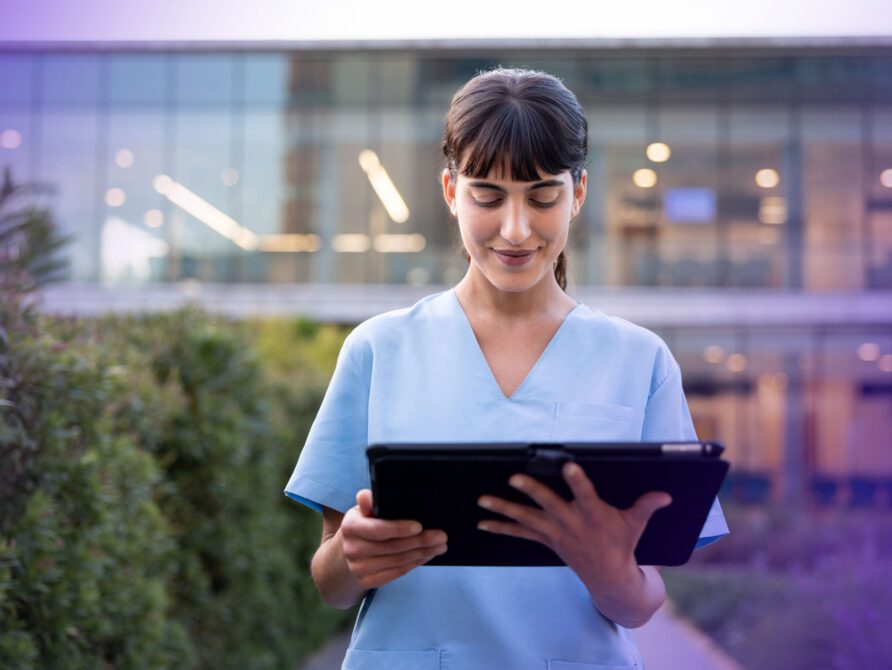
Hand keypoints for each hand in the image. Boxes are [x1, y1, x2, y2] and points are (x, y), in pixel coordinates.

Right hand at [338, 489, 447, 588]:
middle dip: (420, 541)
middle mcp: (352, 549)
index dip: (399, 529)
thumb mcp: (365, 508)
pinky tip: (426, 556)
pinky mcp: (366, 581)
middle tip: (441, 536)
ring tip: (439, 546)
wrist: (350, 547)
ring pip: (397, 561)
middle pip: (393, 547)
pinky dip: (414, 564)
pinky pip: (396, 573)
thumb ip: (368, 502)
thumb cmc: (365, 522)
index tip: (420, 526)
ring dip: (422, 553)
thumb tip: (366, 496)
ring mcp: (358, 568)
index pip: (378, 530)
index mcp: (350, 527)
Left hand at [477, 463, 670, 590]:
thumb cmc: (623, 543)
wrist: (610, 579)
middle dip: (531, 491)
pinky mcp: (546, 541)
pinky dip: (501, 527)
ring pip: (526, 519)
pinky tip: (483, 522)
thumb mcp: (636, 523)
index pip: (585, 494)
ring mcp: (556, 533)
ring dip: (503, 509)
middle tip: (514, 478)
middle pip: (549, 504)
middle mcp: (571, 523)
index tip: (567, 465)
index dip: (576, 480)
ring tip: (482, 500)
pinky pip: (520, 533)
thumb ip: (647, 505)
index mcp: (594, 515)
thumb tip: (666, 494)